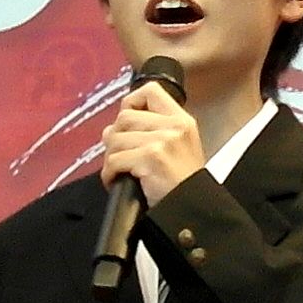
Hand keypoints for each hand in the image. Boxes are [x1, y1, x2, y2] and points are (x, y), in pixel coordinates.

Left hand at [98, 76, 206, 199]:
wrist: (192, 211)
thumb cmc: (183, 185)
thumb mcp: (180, 148)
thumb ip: (154, 131)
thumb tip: (114, 128)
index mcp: (182, 121)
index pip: (151, 91)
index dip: (131, 102)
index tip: (126, 121)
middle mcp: (174, 127)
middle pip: (125, 117)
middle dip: (115, 138)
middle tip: (119, 155)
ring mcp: (163, 141)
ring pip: (115, 139)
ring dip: (110, 158)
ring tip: (119, 171)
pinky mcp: (150, 158)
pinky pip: (114, 160)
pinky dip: (109, 174)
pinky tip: (117, 181)